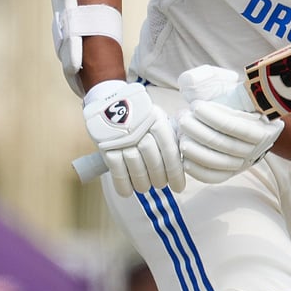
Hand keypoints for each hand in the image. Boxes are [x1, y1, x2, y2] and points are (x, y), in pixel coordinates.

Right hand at [82, 80, 185, 196]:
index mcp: (157, 120)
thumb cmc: (141, 115)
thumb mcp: (159, 118)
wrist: (111, 99)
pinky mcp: (106, 144)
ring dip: (142, 182)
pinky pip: (116, 168)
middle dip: (159, 178)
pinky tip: (128, 192)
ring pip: (135, 166)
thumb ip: (170, 137)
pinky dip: (122, 183)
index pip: (169, 151)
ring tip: (145, 188)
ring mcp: (122, 137)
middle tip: (160, 185)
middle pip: (152, 160)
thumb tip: (184, 163)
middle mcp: (140, 128)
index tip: (179, 188)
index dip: (175, 173)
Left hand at [177, 66, 283, 183]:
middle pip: (225, 144)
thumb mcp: (222, 81)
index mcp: (261, 123)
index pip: (238, 126)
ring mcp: (244, 161)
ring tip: (180, 133)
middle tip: (181, 117)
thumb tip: (190, 82)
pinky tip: (184, 158)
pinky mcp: (231, 172)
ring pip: (219, 162)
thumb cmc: (227, 96)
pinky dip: (198, 170)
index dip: (214, 117)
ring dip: (195, 149)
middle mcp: (256, 146)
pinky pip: (215, 177)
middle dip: (199, 131)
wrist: (240, 115)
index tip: (195, 105)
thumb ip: (207, 77)